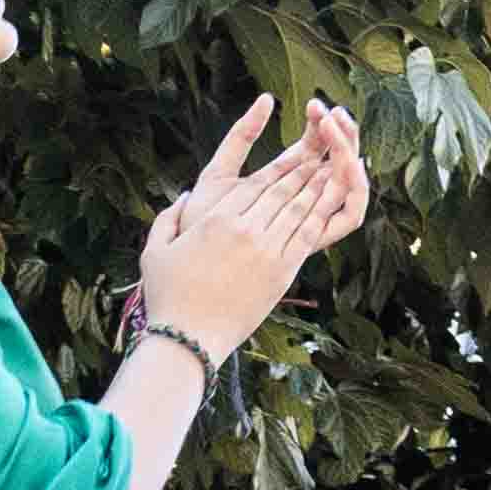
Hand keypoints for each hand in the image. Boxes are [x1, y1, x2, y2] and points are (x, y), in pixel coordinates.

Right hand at [137, 97, 368, 354]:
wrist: (188, 339)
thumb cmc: (167, 297)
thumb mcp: (155, 252)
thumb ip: (168, 218)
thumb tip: (184, 196)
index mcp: (216, 220)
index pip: (256, 182)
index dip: (280, 164)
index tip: (296, 150)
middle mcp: (245, 229)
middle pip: (282, 190)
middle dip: (305, 167)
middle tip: (324, 149)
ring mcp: (267, 249)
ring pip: (300, 207)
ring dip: (319, 184)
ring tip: (335, 167)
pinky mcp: (283, 271)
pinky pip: (309, 234)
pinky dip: (324, 214)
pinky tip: (334, 203)